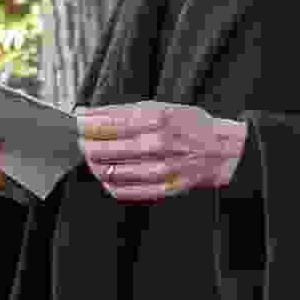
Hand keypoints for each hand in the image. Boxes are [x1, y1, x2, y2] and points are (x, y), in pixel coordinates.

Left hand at [76, 100, 244, 202]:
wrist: (224, 151)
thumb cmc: (191, 125)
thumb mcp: (161, 107)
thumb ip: (124, 112)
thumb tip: (88, 113)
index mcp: (156, 119)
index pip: (107, 124)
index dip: (85, 124)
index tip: (75, 122)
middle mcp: (157, 144)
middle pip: (104, 149)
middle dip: (85, 144)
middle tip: (80, 140)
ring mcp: (160, 169)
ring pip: (111, 171)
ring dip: (94, 164)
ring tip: (91, 157)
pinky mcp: (163, 189)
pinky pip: (125, 192)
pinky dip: (109, 184)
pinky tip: (106, 177)